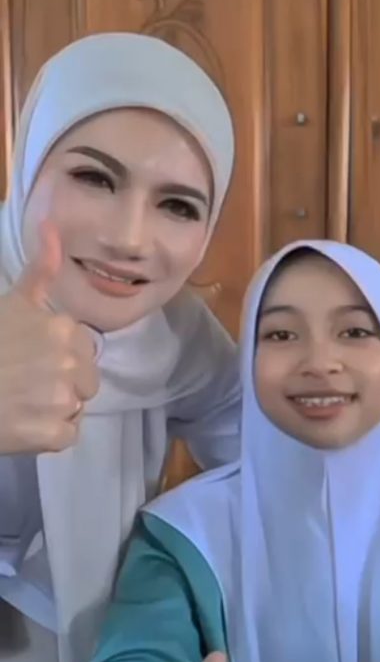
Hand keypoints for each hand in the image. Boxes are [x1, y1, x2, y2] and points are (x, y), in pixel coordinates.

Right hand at [0, 220, 98, 453]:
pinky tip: (23, 424)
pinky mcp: (54, 434)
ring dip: (54, 409)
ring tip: (20, 402)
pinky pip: (68, 436)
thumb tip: (52, 225)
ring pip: (76, 408)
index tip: (31, 360)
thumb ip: (41, 270)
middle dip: (62, 384)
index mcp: (63, 329)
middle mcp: (70, 362)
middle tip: (23, 383)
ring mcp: (63, 400)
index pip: (83, 351)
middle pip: (86, 381)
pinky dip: (48, 436)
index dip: (59, 358)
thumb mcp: (11, 303)